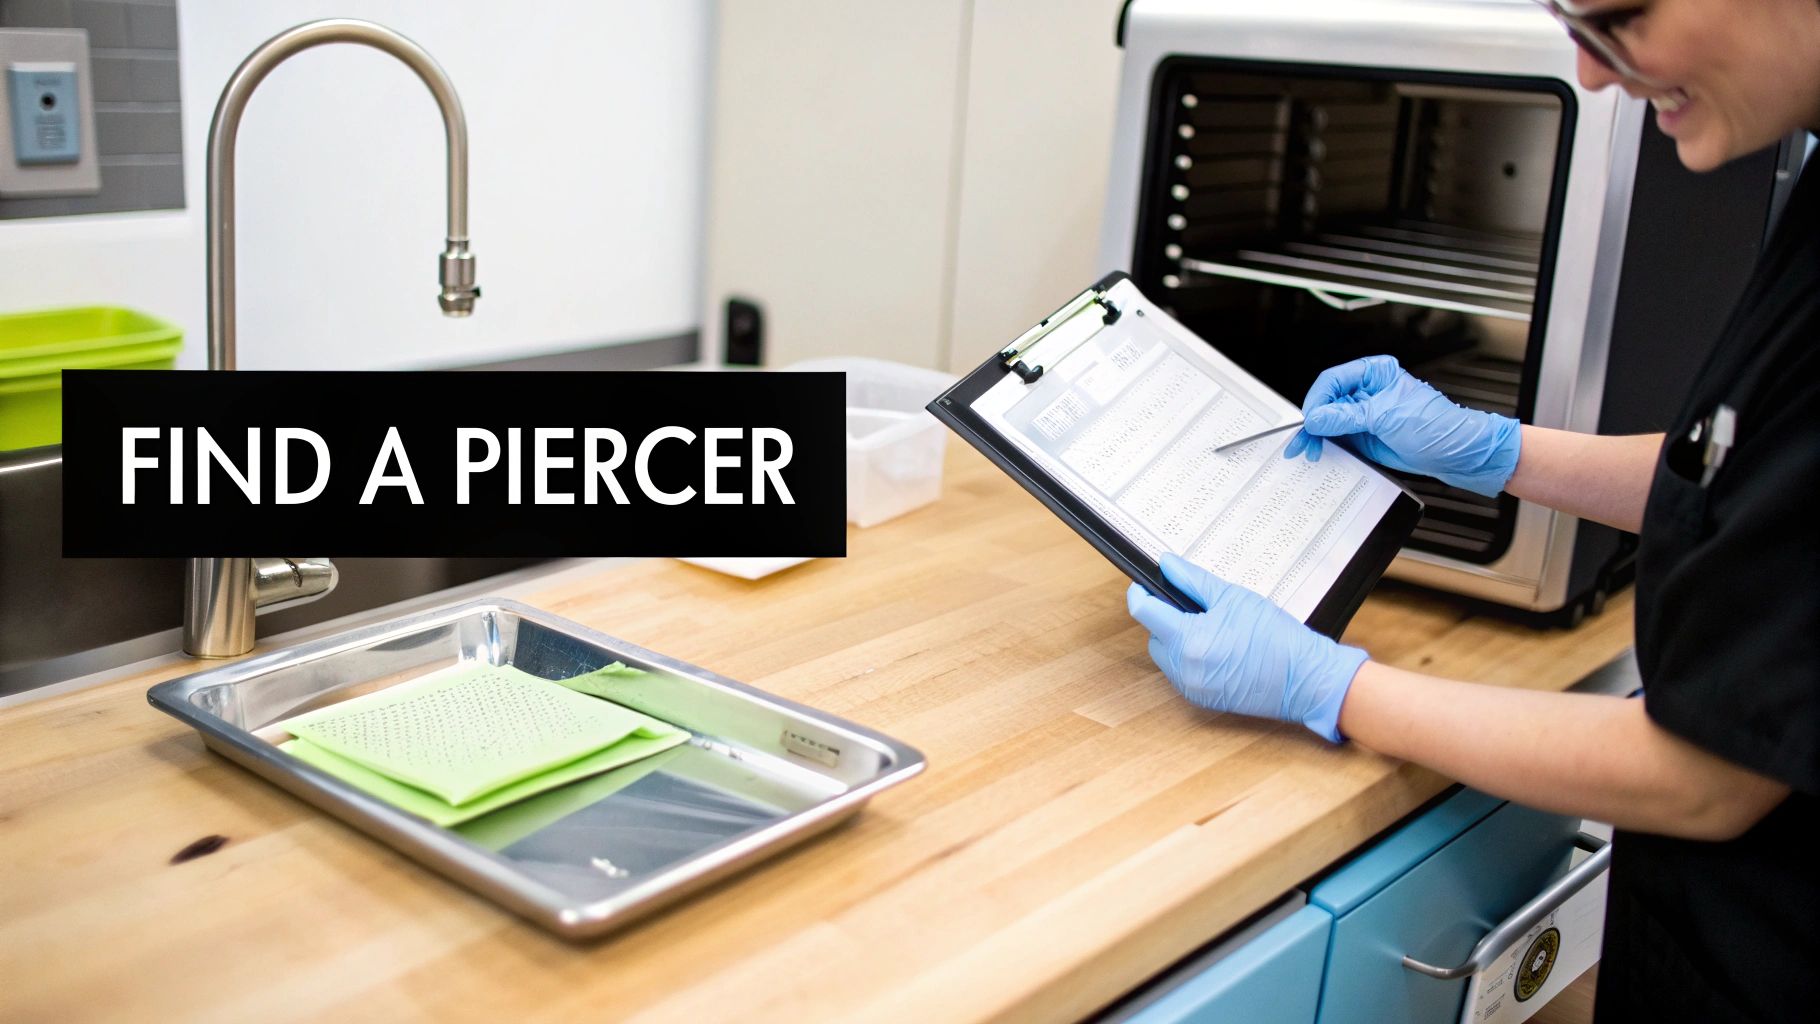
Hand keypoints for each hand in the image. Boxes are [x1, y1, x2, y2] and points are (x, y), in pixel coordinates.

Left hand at [1126, 554, 1367, 742]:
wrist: (1305, 678)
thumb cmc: (1276, 637)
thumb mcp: (1233, 597)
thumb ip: (1193, 580)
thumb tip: (1166, 565)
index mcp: (1188, 640)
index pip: (1143, 612)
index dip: (1140, 593)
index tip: (1143, 584)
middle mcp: (1184, 669)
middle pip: (1153, 636)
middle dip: (1165, 619)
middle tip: (1194, 608)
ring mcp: (1192, 688)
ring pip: (1166, 657)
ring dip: (1177, 641)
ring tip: (1211, 628)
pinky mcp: (1202, 701)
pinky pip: (1181, 675)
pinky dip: (1190, 660)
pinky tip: (1217, 650)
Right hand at [1281, 355, 1520, 496]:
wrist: (1458, 455)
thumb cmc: (1437, 426)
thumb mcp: (1387, 416)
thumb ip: (1347, 417)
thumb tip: (1317, 418)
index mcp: (1375, 374)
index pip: (1333, 380)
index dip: (1318, 400)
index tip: (1311, 419)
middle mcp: (1367, 392)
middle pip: (1327, 402)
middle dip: (1313, 422)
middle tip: (1302, 441)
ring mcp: (1364, 416)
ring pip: (1328, 423)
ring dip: (1317, 437)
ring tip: (1309, 451)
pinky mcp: (1365, 437)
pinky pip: (1338, 439)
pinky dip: (1327, 446)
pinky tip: (1321, 453)